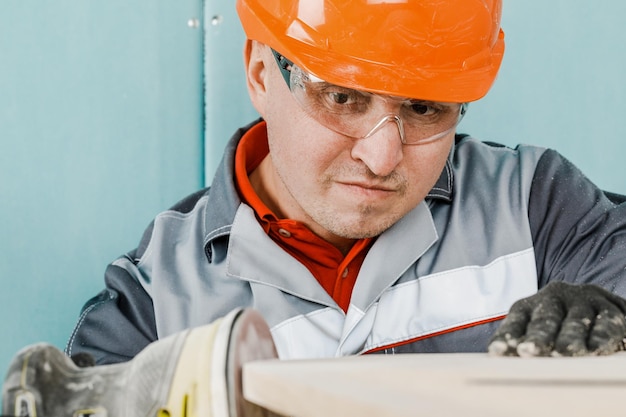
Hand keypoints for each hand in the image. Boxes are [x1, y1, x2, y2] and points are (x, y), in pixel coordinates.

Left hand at [488, 282, 625, 356]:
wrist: (595, 302)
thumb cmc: (558, 323)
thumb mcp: (536, 328)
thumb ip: (520, 341)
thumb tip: (496, 359)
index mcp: (531, 304)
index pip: (516, 319)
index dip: (506, 335)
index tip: (495, 352)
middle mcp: (555, 297)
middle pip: (544, 319)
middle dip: (536, 337)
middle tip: (527, 352)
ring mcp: (583, 300)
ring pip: (575, 321)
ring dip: (568, 338)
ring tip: (561, 353)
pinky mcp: (609, 307)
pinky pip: (605, 322)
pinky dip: (600, 336)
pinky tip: (595, 348)